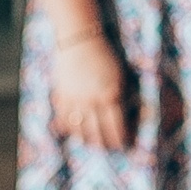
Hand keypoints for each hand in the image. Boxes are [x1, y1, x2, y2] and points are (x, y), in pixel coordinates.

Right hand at [49, 30, 130, 150]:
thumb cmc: (106, 56)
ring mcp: (75, 100)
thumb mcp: (121, 76)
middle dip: (106, 144)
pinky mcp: (61, 96)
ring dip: (88, 140)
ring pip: (80, 131)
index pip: (117, 128)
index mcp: (111, 95)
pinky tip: (76, 132)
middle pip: (98, 133)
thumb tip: (129, 117)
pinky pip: (64, 120)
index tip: (125, 144)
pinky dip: (70, 129)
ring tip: (93, 143)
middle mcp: (92, 101)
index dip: (121, 140)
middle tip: (110, 148)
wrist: (80, 41)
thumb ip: (123, 97)